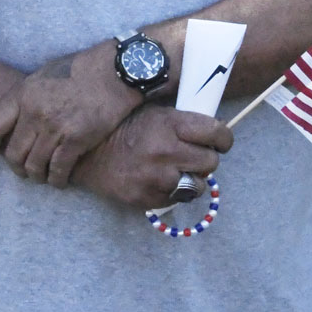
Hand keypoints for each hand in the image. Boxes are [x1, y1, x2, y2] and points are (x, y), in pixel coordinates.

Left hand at [0, 40, 141, 187]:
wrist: (116, 70)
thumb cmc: (82, 69)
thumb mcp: (45, 74)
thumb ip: (28, 97)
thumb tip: (18, 119)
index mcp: (24, 93)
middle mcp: (35, 112)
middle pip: (13, 154)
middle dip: (17, 168)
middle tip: (25, 171)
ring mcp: (55, 127)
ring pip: (34, 166)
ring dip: (37, 176)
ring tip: (43, 176)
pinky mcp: (77, 139)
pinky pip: (58, 170)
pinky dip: (57, 180)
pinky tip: (60, 180)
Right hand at [73, 105, 233, 208]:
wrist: (87, 153)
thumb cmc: (122, 127)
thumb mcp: (153, 112)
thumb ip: (182, 120)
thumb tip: (212, 129)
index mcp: (169, 124)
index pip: (216, 133)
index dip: (223, 138)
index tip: (221, 140)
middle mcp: (166, 151)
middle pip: (211, 161)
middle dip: (205, 157)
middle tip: (193, 154)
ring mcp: (158, 178)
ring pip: (198, 185)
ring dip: (192, 177)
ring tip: (177, 169)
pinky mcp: (149, 198)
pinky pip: (178, 200)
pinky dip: (175, 191)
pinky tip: (162, 180)